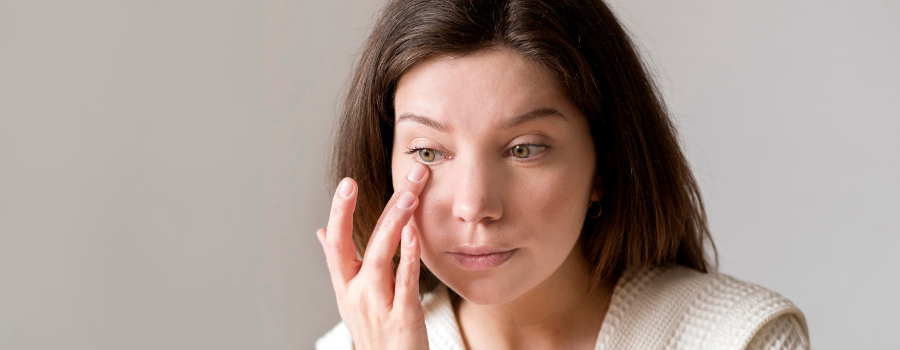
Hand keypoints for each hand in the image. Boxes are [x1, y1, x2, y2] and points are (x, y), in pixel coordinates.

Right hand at [317, 163, 430, 349]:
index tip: (347, 182)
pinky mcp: (402, 318)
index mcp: (345, 285)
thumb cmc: (376, 332)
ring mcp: (377, 305)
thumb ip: (339, 263)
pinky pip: (404, 282)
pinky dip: (408, 256)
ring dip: (395, 222)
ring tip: (410, 194)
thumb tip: (322, 231)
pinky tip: (415, 234)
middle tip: (403, 174)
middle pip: (360, 242)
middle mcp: (356, 293)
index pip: (336, 242)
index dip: (340, 211)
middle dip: (379, 205)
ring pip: (380, 256)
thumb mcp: (351, 298)